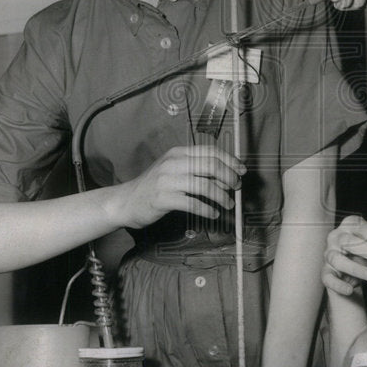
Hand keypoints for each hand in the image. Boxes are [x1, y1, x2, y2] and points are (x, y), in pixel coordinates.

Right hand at [110, 144, 245, 229]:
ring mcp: (167, 180)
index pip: (210, 151)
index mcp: (178, 153)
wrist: (125, 201)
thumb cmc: (153, 187)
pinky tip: (213, 214)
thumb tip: (226, 177)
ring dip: (221, 196)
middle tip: (236, 189)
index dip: (230, 161)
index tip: (241, 171)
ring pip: (204, 185)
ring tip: (228, 204)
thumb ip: (196, 170)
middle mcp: (173, 163)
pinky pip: (193, 204)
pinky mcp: (163, 198)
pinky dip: (207, 209)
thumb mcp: (173, 170)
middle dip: (229, 178)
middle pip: (211, 166)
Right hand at [323, 215, 366, 296]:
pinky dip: (339, 285)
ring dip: (358, 269)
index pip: (363, 228)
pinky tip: (350, 290)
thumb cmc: (363, 254)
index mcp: (348, 225)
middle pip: (350, 242)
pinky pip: (329, 279)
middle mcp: (335, 238)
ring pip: (339, 260)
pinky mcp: (325, 273)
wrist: (347, 272)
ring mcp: (329, 255)